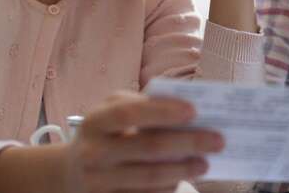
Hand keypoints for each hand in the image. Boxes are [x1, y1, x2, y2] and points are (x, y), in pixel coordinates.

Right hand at [63, 92, 223, 192]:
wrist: (70, 172)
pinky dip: (167, 187)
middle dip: (188, 143)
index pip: (129, 114)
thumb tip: (185, 109)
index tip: (194, 111)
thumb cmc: (105, 132)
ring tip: (205, 163)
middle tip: (218, 140)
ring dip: (183, 170)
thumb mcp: (112, 110)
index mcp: (96, 122)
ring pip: (149, 177)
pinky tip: (184, 178)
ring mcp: (98, 182)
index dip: (162, 112)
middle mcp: (93, 153)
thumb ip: (142, 104)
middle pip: (147, 148)